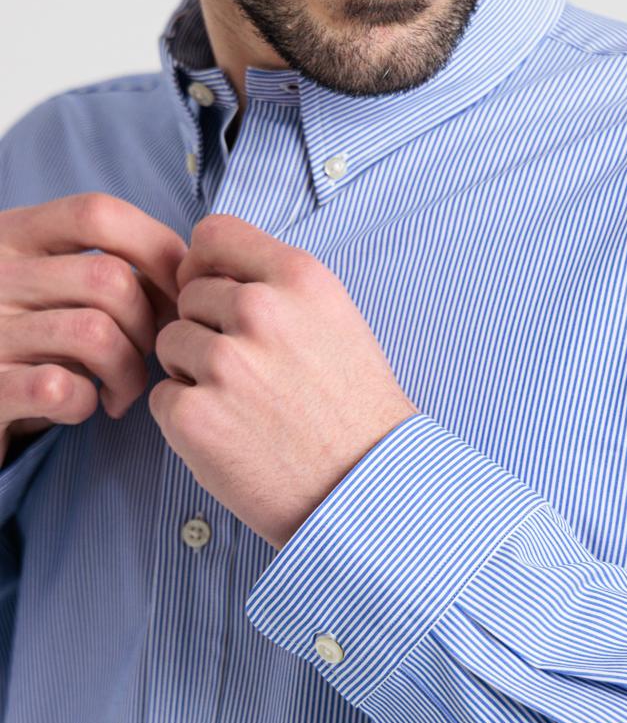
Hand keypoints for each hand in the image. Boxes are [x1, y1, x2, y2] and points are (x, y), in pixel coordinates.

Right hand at [0, 192, 187, 464]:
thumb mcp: (51, 283)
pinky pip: (64, 388)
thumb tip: (186, 273)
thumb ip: (108, 268)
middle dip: (149, 325)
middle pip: (110, 279)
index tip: (178, 291)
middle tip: (146, 355)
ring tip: (121, 390)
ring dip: (129, 372)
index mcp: (13, 234)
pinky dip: (88, 403)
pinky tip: (83, 405)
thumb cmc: (28, 336)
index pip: (99, 214)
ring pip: (96, 335)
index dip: (157, 248)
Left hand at [149, 213, 419, 549]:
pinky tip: (233, 436)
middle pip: (189, 295)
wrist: (368, 487)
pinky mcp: (194, 415)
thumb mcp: (336, 321)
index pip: (214, 234)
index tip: (211, 291)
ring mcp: (224, 363)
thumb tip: (206, 270)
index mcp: (299, 279)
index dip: (204, 264)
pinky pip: (163, 397)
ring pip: (170, 344)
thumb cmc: (354, 411)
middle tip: (250, 374)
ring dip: (194, 373)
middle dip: (207, 329)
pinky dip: (187, 419)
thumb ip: (277, 288)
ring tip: (245, 407)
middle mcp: (260, 311)